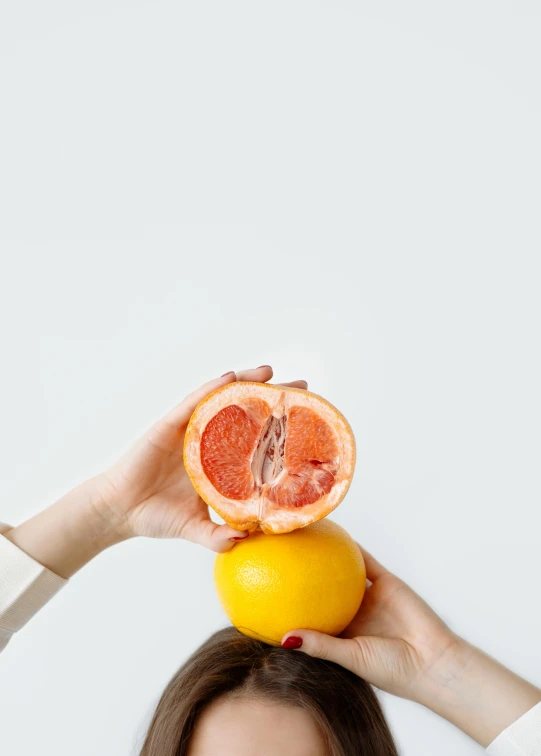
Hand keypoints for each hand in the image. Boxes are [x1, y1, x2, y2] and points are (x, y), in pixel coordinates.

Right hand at [94, 365, 306, 551]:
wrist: (119, 511)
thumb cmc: (155, 516)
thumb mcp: (195, 529)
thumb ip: (218, 537)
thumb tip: (246, 542)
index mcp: (218, 461)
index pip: (254, 439)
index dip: (279, 428)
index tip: (306, 420)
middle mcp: (207, 440)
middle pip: (245, 412)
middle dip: (271, 397)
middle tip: (301, 385)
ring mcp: (189, 430)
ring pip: (221, 400)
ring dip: (245, 382)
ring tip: (270, 371)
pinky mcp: (169, 425)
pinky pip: (192, 402)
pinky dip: (210, 389)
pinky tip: (229, 378)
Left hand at [282, 547, 540, 745]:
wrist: (434, 661)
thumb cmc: (391, 669)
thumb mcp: (351, 658)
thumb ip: (321, 646)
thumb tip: (284, 638)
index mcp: (339, 632)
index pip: (307, 615)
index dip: (286, 604)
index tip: (260, 590)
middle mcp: (350, 611)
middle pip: (318, 588)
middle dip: (300, 575)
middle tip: (273, 556)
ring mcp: (367, 595)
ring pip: (340, 570)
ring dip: (323, 554)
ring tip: (299, 536)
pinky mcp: (385, 581)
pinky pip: (364, 560)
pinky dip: (351, 547)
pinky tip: (333, 532)